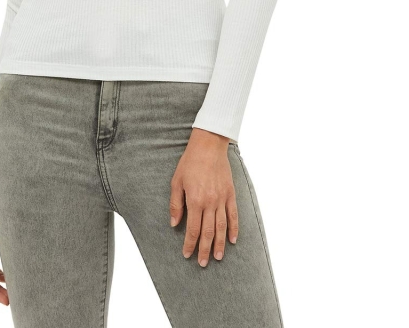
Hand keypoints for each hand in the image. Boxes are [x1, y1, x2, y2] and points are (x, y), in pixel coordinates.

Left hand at [169, 128, 238, 265]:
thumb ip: (176, 204)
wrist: (208, 146)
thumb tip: (174, 223)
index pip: (193, 229)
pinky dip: (234, 228)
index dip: (190, 243)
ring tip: (218, 257)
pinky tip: (232, 240)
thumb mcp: (176, 182)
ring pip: (222, 227)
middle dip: (205, 249)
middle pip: (208, 232)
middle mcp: (210, 202)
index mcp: (195, 200)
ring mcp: (222, 199)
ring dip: (220, 244)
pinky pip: (233, 215)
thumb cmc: (190, 163)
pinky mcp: (230, 194)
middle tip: (203, 263)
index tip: (187, 254)